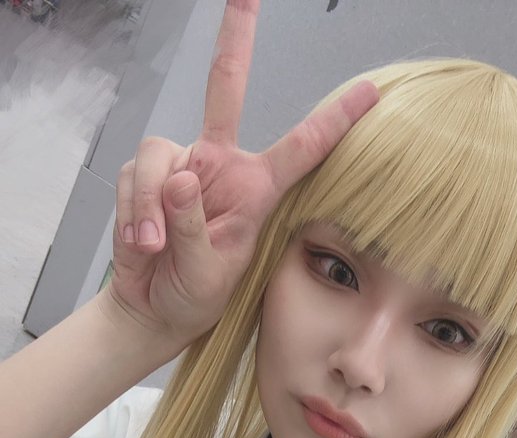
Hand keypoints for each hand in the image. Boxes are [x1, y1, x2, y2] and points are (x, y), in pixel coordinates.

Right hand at [104, 0, 378, 348]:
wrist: (151, 308)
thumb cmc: (191, 295)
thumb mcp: (205, 272)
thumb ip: (192, 225)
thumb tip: (182, 178)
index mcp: (256, 190)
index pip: (302, 149)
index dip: (335, 121)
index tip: (371, 93)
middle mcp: (221, 165)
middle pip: (226, 88)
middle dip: (235, 38)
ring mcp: (183, 165)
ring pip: (162, 154)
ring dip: (151, 204)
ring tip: (155, 245)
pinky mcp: (149, 173)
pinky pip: (135, 175)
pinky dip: (133, 210)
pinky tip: (141, 241)